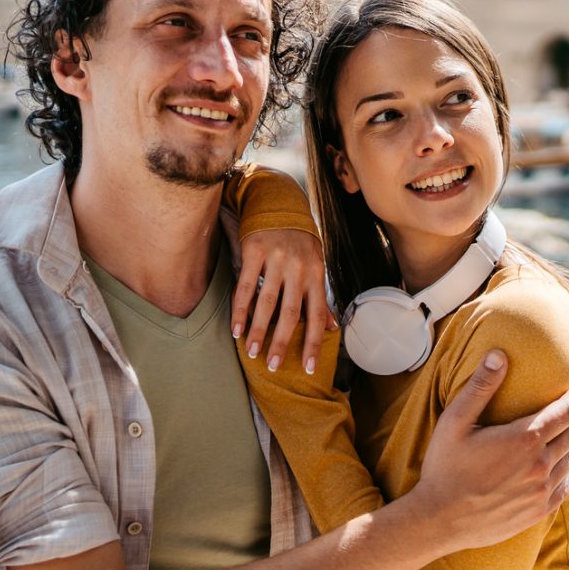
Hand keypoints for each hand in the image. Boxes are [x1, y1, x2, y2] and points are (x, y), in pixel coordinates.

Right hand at [234, 227, 330, 374]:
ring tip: (251, 352)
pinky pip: (245, 286)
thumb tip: (332, 328)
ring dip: (258, 331)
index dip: (312, 342)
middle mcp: (298, 268)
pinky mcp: (255, 251)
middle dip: (282, 342)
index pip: (317, 314)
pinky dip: (240, 310)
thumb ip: (320, 297)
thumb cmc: (300, 241)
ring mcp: (276, 259)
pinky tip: (236, 329)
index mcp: (316, 274)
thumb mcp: (315, 264)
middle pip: (290, 313)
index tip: (307, 367)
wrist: (279, 202)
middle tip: (273, 366)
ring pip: (266, 303)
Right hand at [409, 351, 568, 551]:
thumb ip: (480, 387)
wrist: (439, 520)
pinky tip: (568, 459)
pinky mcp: (539, 510)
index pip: (568, 411)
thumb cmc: (444, 467)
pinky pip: (565, 484)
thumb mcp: (455, 422)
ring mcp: (542, 491)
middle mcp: (540, 465)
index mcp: (524, 439)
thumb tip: (499, 354)